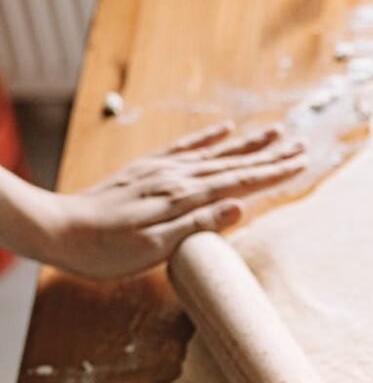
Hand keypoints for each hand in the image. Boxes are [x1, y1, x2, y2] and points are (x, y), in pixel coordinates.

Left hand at [44, 122, 305, 278]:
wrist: (59, 229)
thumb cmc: (106, 251)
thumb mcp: (155, 248)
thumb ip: (197, 225)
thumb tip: (239, 206)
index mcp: (182, 198)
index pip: (238, 182)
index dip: (272, 174)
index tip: (302, 164)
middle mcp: (175, 177)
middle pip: (233, 163)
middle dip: (270, 156)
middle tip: (303, 146)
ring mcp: (160, 171)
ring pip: (214, 153)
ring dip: (247, 144)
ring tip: (276, 132)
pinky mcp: (146, 171)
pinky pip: (185, 149)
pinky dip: (208, 139)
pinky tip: (225, 131)